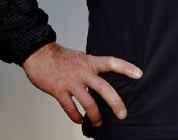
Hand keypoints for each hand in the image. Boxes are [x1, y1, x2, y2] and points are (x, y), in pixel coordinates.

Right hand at [22, 42, 142, 126]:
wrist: (37, 54)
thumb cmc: (59, 57)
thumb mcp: (80, 58)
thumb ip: (91, 68)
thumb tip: (102, 82)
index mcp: (89, 62)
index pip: (111, 62)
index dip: (126, 68)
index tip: (139, 74)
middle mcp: (82, 72)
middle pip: (103, 88)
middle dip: (115, 103)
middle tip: (123, 114)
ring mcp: (70, 82)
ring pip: (88, 102)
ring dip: (95, 116)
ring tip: (98, 122)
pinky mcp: (58, 90)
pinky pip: (70, 108)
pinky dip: (76, 117)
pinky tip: (79, 119)